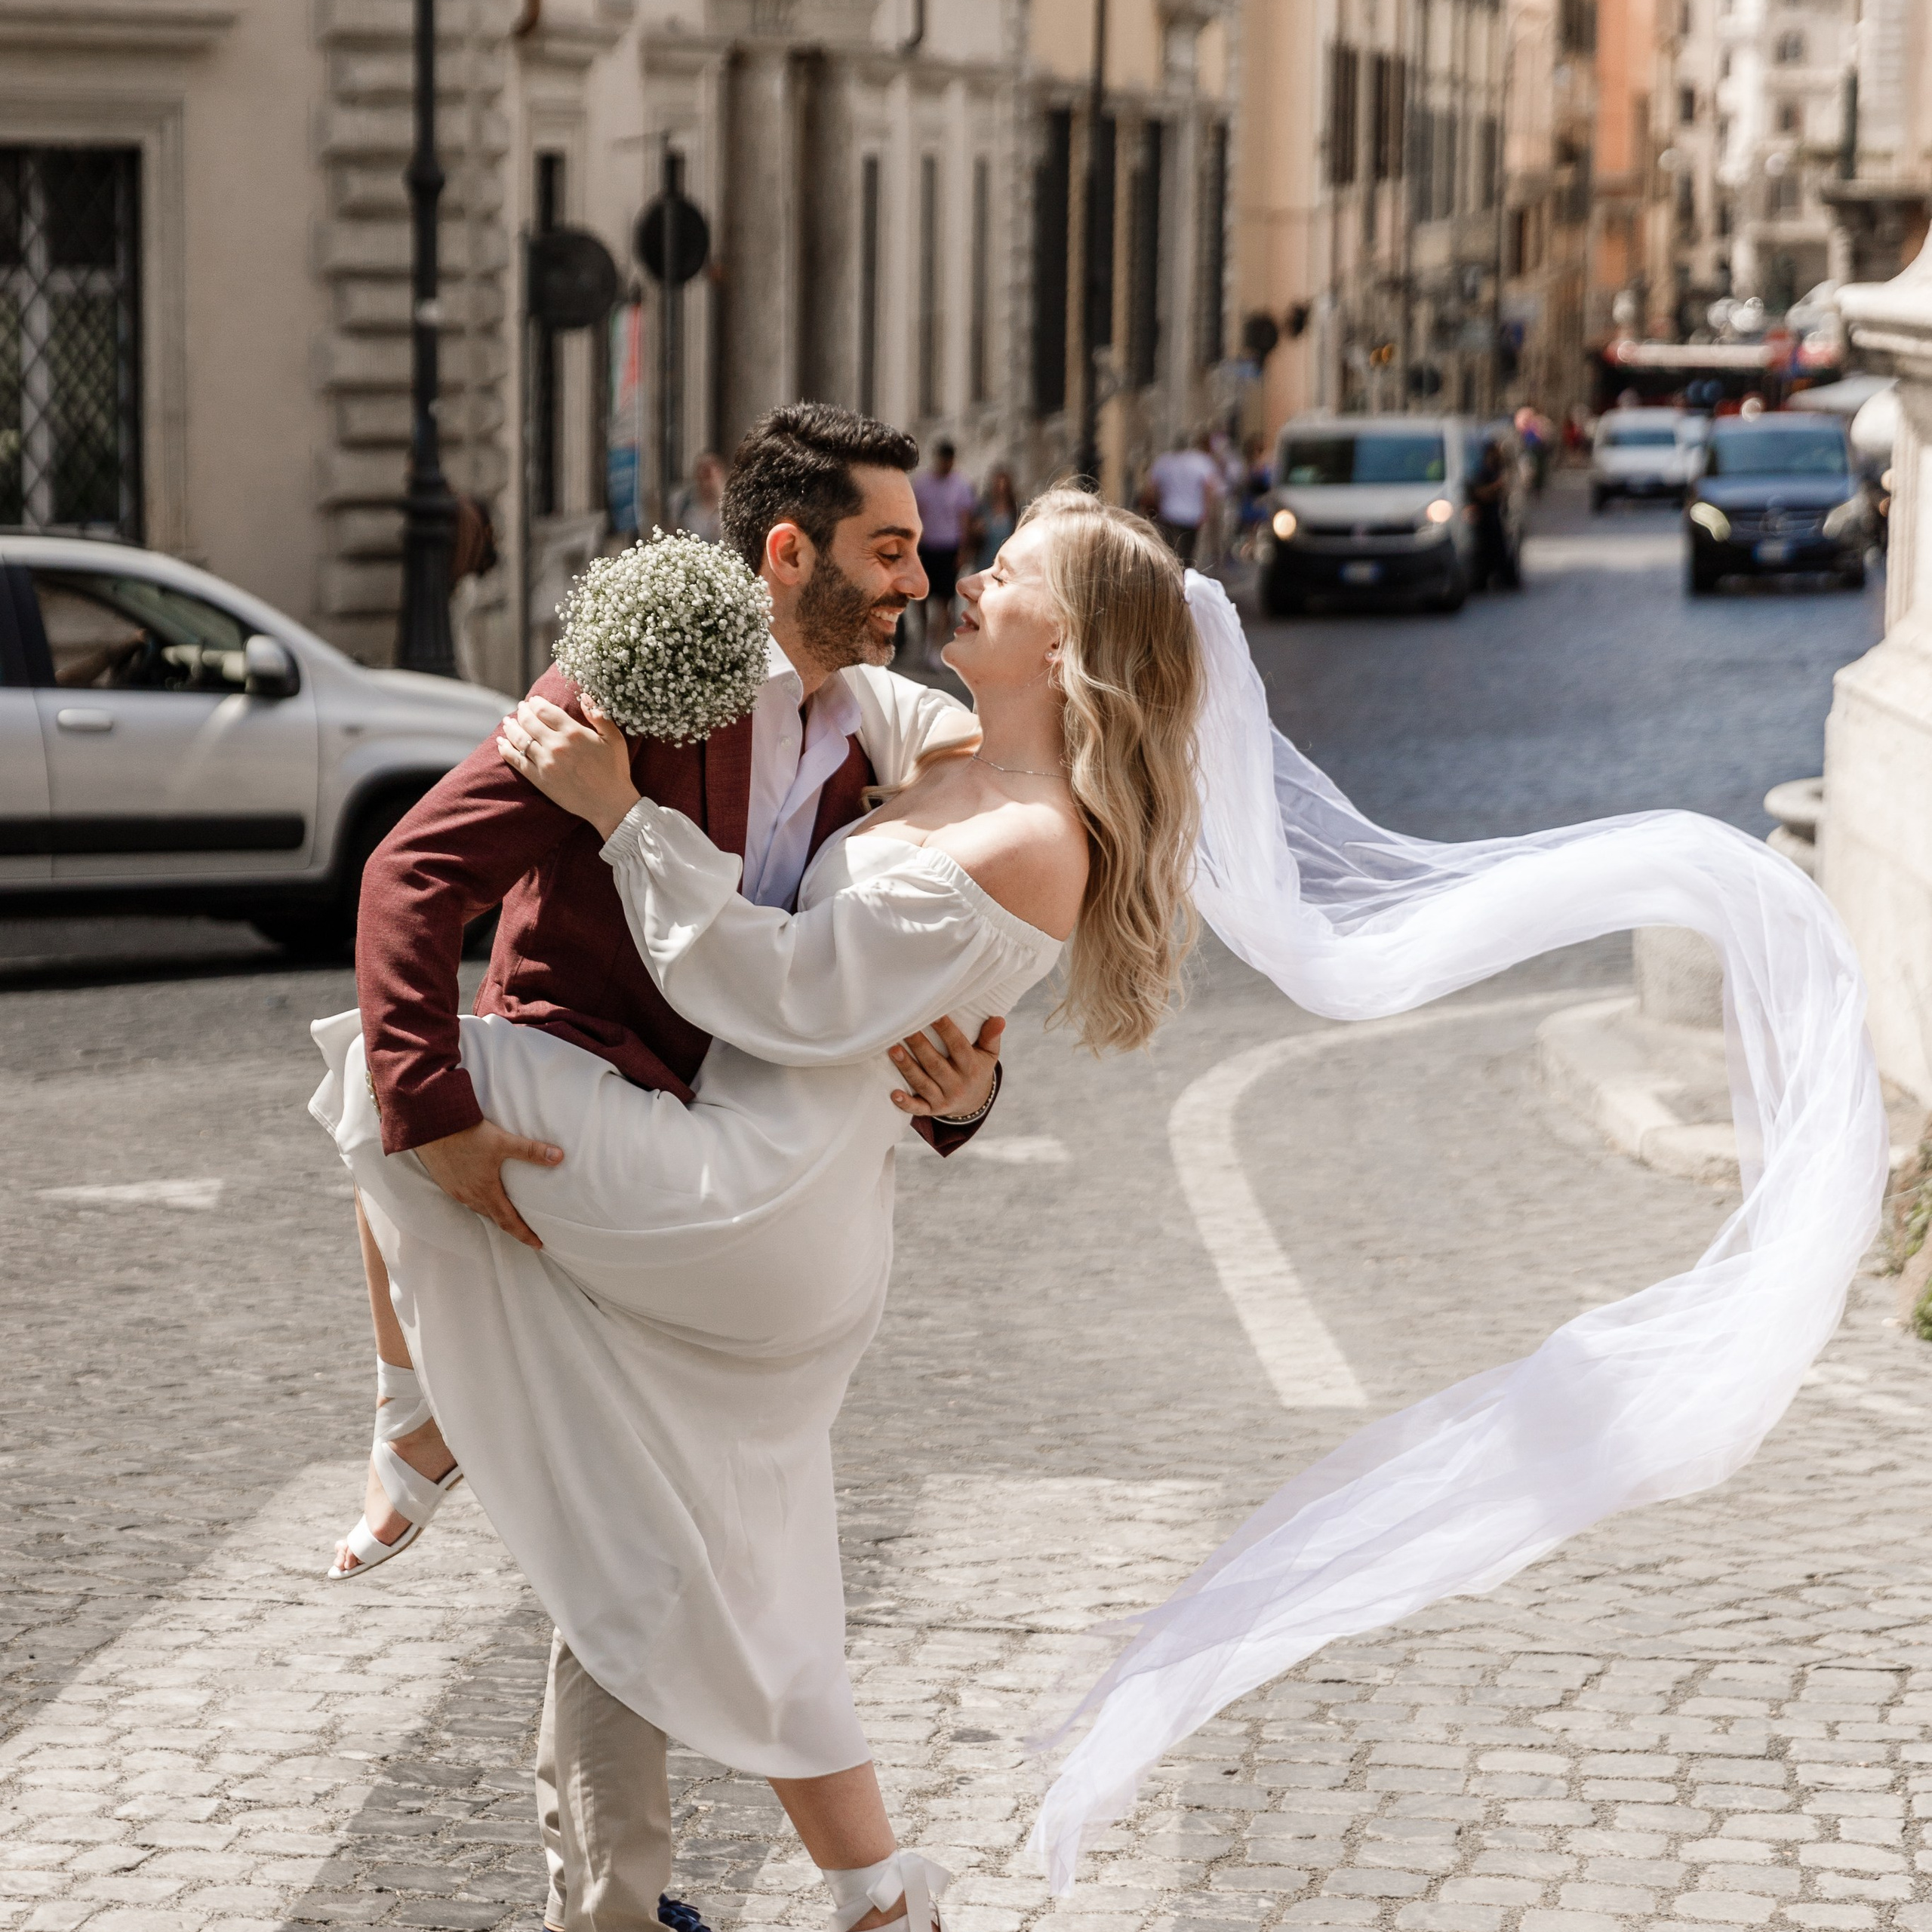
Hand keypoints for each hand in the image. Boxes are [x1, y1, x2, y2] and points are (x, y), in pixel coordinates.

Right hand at [415, 1118, 563, 1250]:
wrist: (431, 1125)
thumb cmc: (467, 1134)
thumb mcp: (503, 1142)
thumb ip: (531, 1150)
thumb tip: (559, 1157)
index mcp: (485, 1191)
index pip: (508, 1221)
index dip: (524, 1234)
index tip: (538, 1245)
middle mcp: (468, 1195)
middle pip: (493, 1217)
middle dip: (510, 1226)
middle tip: (525, 1231)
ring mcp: (454, 1189)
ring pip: (478, 1208)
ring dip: (493, 1213)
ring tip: (505, 1213)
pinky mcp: (445, 1180)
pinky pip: (465, 1198)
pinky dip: (478, 1201)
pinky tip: (481, 1193)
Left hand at [497, 695, 640, 839]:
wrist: (610, 804)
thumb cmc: (615, 770)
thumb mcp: (614, 739)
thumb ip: (599, 715)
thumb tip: (584, 695)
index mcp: (574, 732)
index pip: (545, 710)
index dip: (536, 703)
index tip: (533, 701)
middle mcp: (557, 745)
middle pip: (529, 721)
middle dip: (522, 712)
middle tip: (521, 709)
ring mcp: (546, 762)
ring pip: (520, 739)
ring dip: (511, 728)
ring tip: (508, 722)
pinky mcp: (540, 779)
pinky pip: (516, 761)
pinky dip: (506, 749)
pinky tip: (501, 743)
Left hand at [888, 1015, 1004, 1119]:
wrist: (973, 1102)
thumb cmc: (977, 1067)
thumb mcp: (988, 1054)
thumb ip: (991, 1036)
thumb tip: (999, 1019)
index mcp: (971, 1067)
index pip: (958, 1047)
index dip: (946, 1030)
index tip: (934, 1013)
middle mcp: (957, 1084)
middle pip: (936, 1064)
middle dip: (919, 1046)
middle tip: (904, 1028)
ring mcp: (944, 1099)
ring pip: (923, 1083)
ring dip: (907, 1068)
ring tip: (893, 1050)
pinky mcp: (931, 1109)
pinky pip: (918, 1108)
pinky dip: (906, 1103)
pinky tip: (893, 1094)